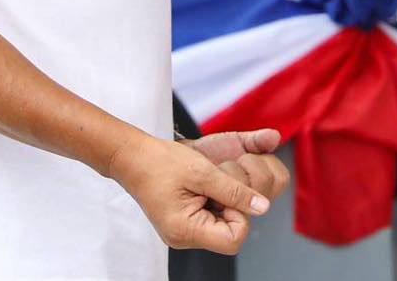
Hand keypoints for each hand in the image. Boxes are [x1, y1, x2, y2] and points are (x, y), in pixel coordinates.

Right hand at [108, 132, 273, 254]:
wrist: (133, 158)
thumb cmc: (161, 161)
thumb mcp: (201, 171)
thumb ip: (234, 190)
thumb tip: (263, 207)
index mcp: (186, 230)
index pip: (235, 238)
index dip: (241, 211)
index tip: (228, 186)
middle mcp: (189, 237)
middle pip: (235, 228)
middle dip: (236, 197)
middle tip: (221, 173)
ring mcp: (190, 230)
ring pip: (230, 219)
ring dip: (230, 193)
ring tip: (214, 174)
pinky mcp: (192, 220)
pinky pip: (220, 213)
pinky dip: (223, 194)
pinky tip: (211, 179)